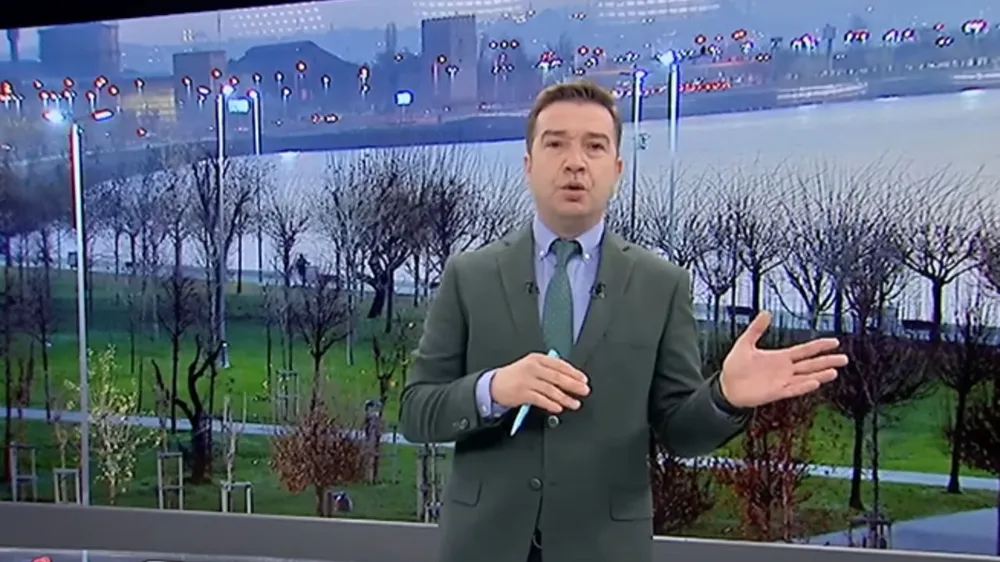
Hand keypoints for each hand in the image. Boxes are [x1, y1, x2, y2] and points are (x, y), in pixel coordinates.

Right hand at [491, 352, 589, 412]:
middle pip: (557, 376)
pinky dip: (551, 404)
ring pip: (551, 389)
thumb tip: (570, 377)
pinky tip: (558, 408)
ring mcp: (527, 380)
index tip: (583, 379)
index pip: (559, 364)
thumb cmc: (515, 376)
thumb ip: (548, 369)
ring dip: (565, 398)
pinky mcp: (522, 393)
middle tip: (584, 390)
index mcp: (537, 359)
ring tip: (574, 403)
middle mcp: (532, 368)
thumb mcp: (531, 366)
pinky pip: (540, 399)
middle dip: (573, 385)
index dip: (573, 372)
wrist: (493, 385)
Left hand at [720, 311, 847, 407]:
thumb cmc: (735, 366)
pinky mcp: (776, 393)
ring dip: (820, 375)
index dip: (819, 346)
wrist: (726, 386)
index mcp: (780, 357)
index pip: (805, 350)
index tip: (834, 341)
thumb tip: (766, 313)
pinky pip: (793, 389)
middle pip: (811, 364)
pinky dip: (803, 386)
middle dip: (827, 361)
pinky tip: (815, 382)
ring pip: (806, 377)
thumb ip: (756, 329)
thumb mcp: (745, 343)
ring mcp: (782, 382)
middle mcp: (785, 370)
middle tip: (844, 359)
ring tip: (835, 371)